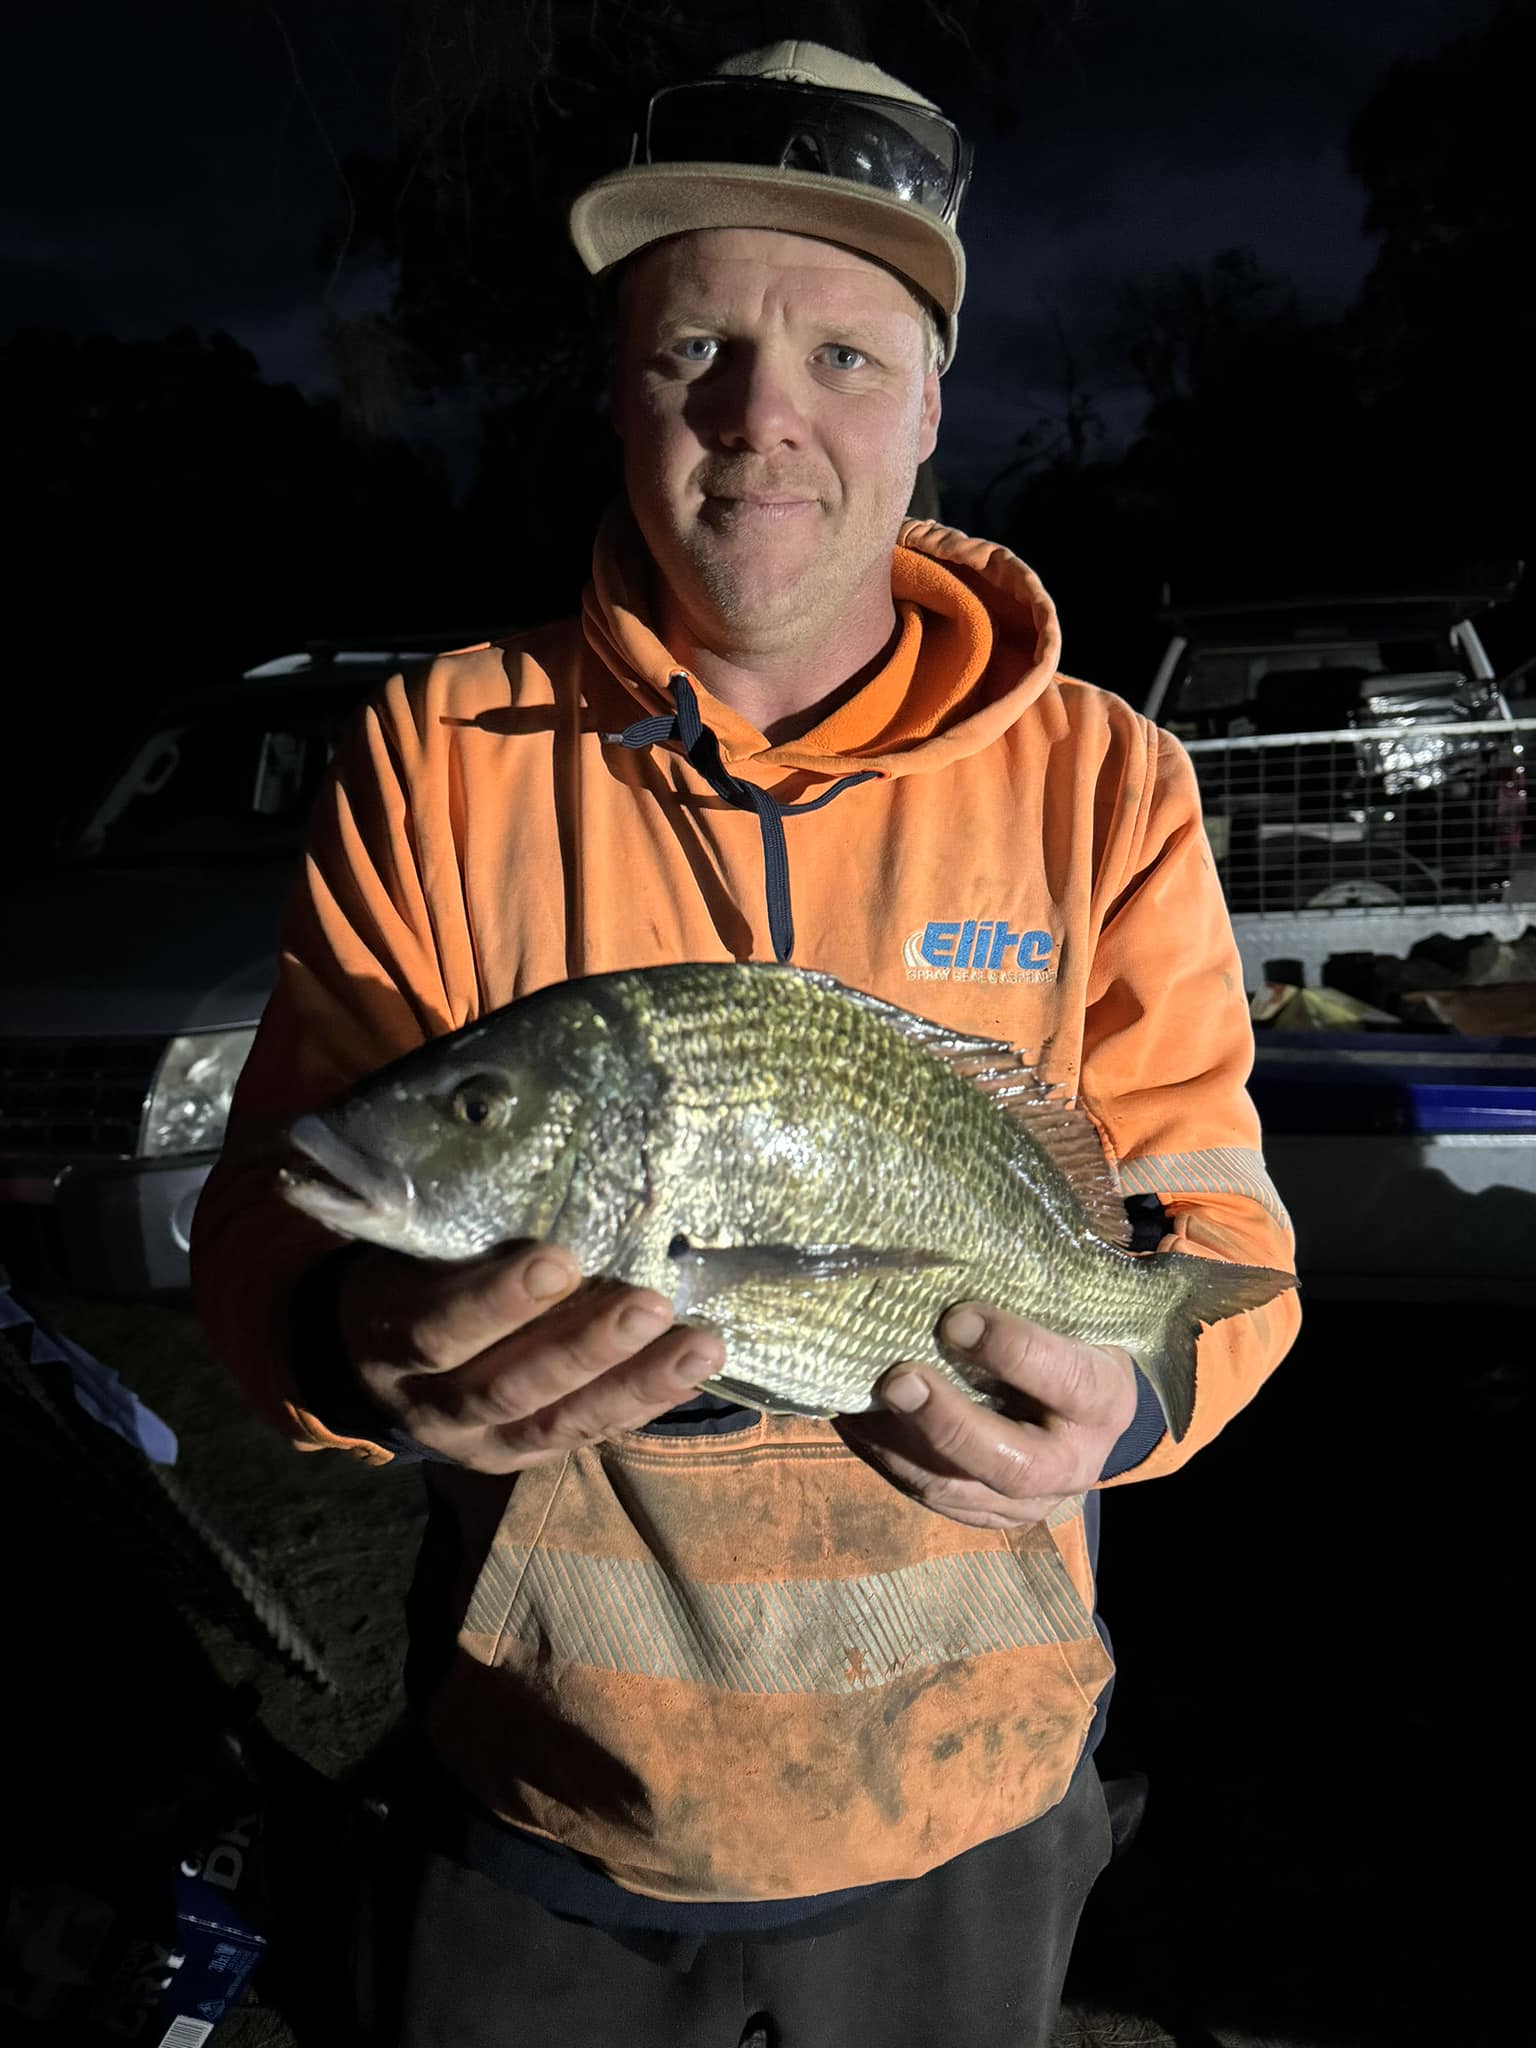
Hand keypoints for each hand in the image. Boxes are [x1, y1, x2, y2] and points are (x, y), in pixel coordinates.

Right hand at [335, 1243, 723, 1473]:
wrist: (373, 1351)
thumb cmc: (408, 1271)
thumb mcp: (408, 1247)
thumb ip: (456, 1230)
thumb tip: (535, 1161)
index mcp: (391, 1337)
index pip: (441, 1328)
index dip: (500, 1301)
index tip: (561, 1259)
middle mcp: (431, 1403)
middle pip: (508, 1384)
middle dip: (584, 1347)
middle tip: (650, 1305)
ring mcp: (477, 1440)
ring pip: (556, 1421)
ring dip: (632, 1383)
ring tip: (699, 1349)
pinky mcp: (520, 1455)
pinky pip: (583, 1436)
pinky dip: (641, 1405)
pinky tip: (692, 1374)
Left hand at [842, 1306, 1138, 1529]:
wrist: (1084, 1419)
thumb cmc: (1069, 1345)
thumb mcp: (1071, 1320)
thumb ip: (1027, 1303)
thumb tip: (945, 1261)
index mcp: (1103, 1402)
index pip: (1067, 1381)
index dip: (1012, 1351)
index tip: (956, 1317)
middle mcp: (1072, 1465)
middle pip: (1011, 1464)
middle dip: (948, 1423)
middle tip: (898, 1379)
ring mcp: (1025, 1502)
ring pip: (958, 1489)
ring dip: (902, 1444)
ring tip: (861, 1400)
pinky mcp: (981, 1513)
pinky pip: (927, 1494)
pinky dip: (885, 1455)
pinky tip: (857, 1418)